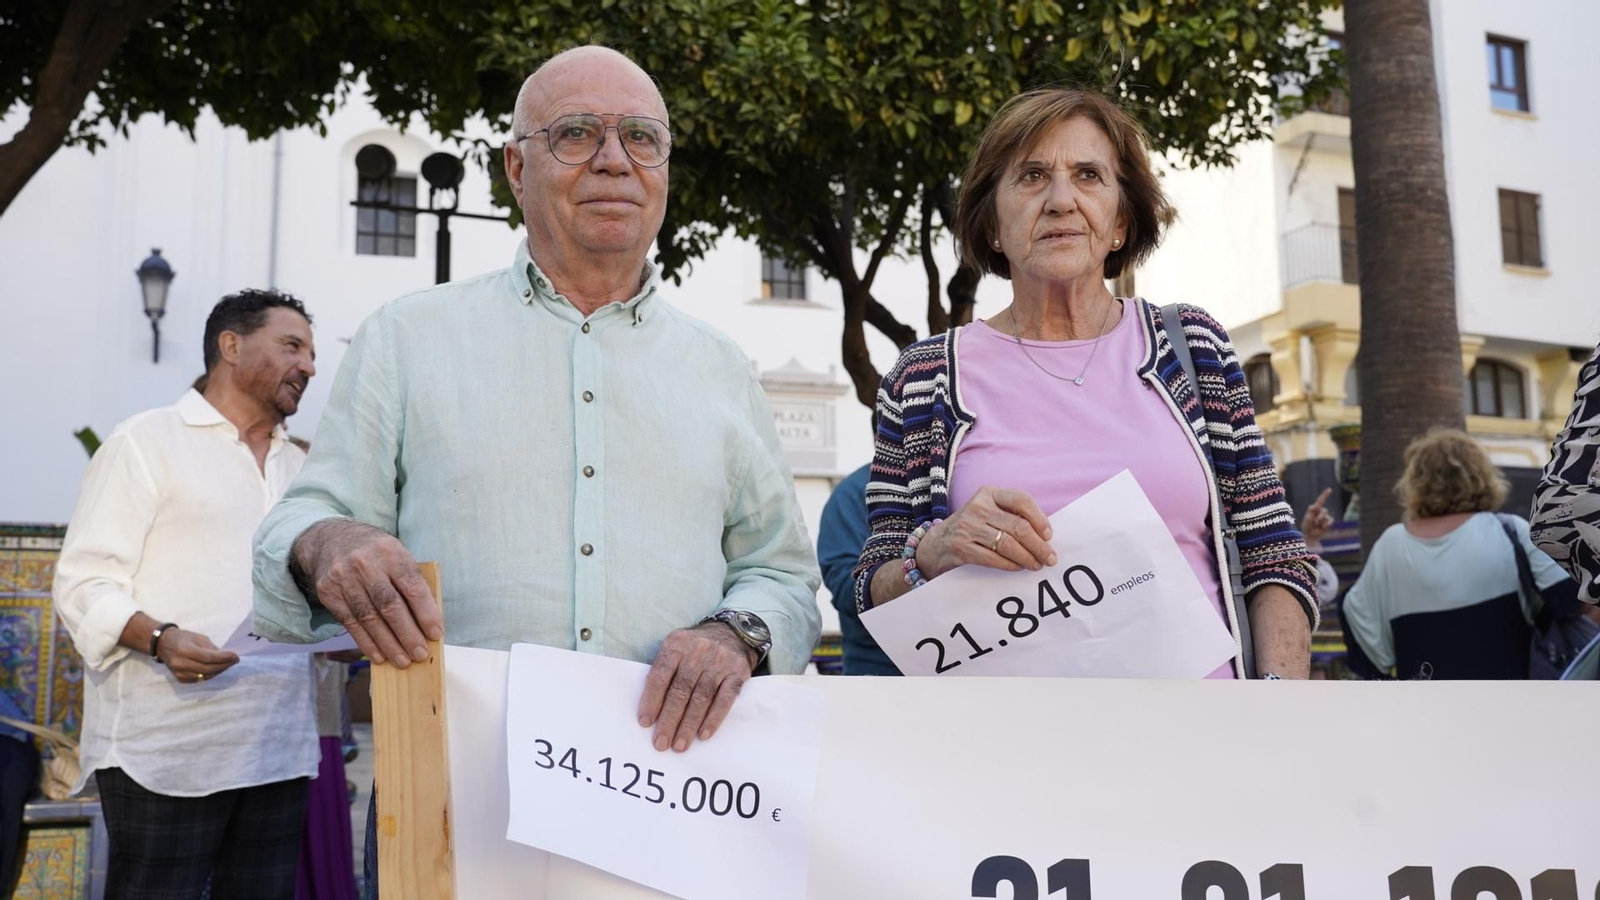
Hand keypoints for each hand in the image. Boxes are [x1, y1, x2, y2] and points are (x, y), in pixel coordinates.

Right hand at [158, 629, 238, 683]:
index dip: (224, 658)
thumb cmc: (182, 638)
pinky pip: (199, 679)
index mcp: (185, 650)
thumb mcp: (198, 637)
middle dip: (224, 665)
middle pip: (208, 669)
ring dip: (219, 671)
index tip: (236, 656)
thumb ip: (211, 648)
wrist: (162, 644)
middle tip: (235, 661)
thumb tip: (226, 657)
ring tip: (228, 664)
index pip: (208, 658)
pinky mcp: (180, 679)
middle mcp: (181, 664)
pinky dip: (210, 674)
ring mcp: (179, 673)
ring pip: (205, 676)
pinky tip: (217, 668)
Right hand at [292, 518, 441, 667]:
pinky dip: (366, 642)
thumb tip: (428, 619)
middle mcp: (366, 564)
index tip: (436, 633)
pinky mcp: (328, 593)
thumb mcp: (396, 553)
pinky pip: (351, 623)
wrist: (330, 540)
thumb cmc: (375, 552)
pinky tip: (379, 656)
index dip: (426, 613)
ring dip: (388, 644)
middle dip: (408, 634)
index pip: (412, 587)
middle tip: (420, 654)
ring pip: (369, 618)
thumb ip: (411, 580)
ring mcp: (344, 579)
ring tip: (402, 661)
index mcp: (390, 551)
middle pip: (390, 606)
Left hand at [637, 623, 756, 752]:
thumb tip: (651, 710)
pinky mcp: (738, 672)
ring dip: (689, 725)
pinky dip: (713, 718)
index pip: (660, 675)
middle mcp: (698, 651)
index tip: (645, 722)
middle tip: (661, 743)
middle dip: (669, 720)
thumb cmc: (696, 648)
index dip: (651, 700)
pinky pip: (725, 699)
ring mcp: (720, 662)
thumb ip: (664, 671)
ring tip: (680, 744)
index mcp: (676, 644)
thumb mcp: (676, 647)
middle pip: (680, 690)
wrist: (733, 633)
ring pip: (701, 698)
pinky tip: (703, 734)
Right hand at [915, 487, 1055, 579]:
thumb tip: (1044, 536)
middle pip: (1018, 526)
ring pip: (1008, 544)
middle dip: (1038, 545)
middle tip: (1050, 558)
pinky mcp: (961, 547)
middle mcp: (978, 507)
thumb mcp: (988, 512)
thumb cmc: (972, 527)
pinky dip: (1010, 565)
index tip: (1049, 535)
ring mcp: (968, 527)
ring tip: (1036, 565)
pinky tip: (1018, 568)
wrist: (936, 543)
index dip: (1039, 518)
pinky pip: (993, 558)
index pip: (1021, 499)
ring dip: (1027, 558)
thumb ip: (1011, 516)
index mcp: (989, 493)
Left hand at [1300, 487, 1334, 549]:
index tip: (1329, 489)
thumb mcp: (1307, 519)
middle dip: (1319, 517)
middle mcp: (1321, 511)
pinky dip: (1325, 525)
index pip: (1321, 500)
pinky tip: (1322, 528)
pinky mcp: (1329, 522)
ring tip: (1317, 525)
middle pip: (1324, 510)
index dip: (1325, 495)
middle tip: (1314, 523)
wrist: (1311, 535)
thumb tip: (1315, 505)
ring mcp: (1325, 516)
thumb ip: (1311, 512)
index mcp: (1314, 509)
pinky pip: (1330, 521)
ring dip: (1320, 522)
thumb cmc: (1307, 527)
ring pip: (1326, 516)